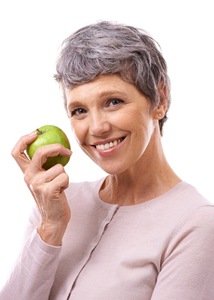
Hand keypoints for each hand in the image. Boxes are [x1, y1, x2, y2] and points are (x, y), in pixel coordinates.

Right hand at [11, 131, 71, 245]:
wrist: (53, 219)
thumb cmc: (52, 197)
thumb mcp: (43, 180)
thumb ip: (44, 166)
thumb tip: (57, 147)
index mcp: (26, 173)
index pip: (17, 153)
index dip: (24, 139)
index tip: (36, 132)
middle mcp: (29, 177)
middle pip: (39, 152)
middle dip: (56, 148)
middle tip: (67, 152)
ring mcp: (37, 184)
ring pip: (59, 167)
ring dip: (65, 175)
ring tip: (60, 186)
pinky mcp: (48, 190)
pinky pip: (65, 176)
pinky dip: (67, 183)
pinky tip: (62, 191)